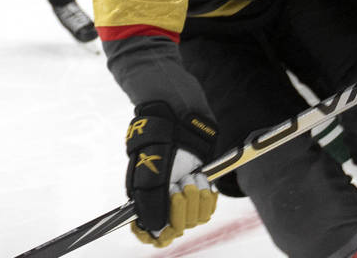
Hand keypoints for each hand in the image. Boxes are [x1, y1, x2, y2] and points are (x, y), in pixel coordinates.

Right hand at [125, 102, 218, 247]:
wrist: (179, 122)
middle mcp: (166, 204)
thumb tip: (156, 232)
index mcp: (147, 203)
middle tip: (180, 183)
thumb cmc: (160, 146)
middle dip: (182, 205)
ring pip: (196, 219)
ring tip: (191, 175)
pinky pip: (209, 207)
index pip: (153, 234)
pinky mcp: (201, 189)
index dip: (160, 232)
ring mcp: (184, 197)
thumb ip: (151, 206)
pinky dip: (207, 194)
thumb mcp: (149, 177)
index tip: (167, 220)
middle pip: (178, 228)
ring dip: (195, 195)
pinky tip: (201, 177)